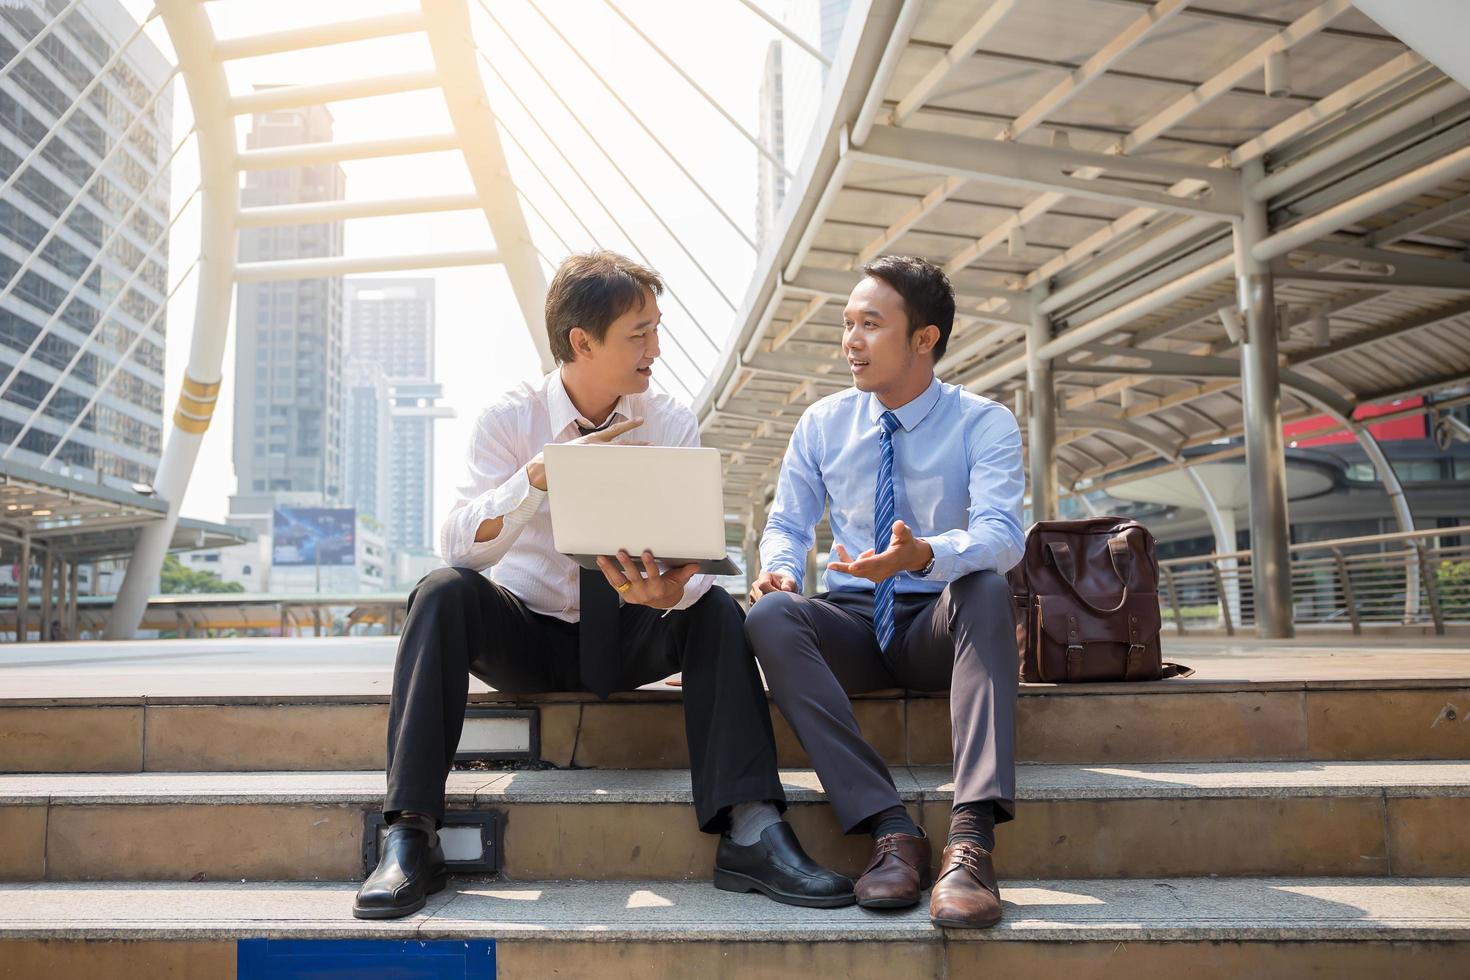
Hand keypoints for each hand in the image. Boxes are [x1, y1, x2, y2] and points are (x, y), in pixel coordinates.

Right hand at [527, 417, 645, 490]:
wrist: (544, 468)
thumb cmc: (562, 458)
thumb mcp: (578, 447)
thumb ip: (592, 447)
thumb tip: (607, 449)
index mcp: (592, 440)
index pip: (614, 430)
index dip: (628, 425)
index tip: (640, 420)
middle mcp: (594, 447)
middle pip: (621, 444)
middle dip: (637, 444)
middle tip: (652, 444)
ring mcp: (592, 458)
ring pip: (616, 456)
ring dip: (630, 457)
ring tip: (644, 458)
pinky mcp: (589, 470)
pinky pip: (607, 472)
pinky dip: (617, 475)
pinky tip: (627, 476)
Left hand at [596, 549, 698, 609]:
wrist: (661, 601)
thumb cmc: (669, 587)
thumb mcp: (679, 580)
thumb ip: (685, 571)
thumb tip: (696, 564)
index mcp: (657, 588)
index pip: (653, 575)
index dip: (649, 564)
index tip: (646, 552)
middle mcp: (644, 593)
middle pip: (634, 578)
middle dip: (627, 565)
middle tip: (621, 553)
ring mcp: (632, 594)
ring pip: (619, 582)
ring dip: (610, 569)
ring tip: (602, 558)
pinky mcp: (624, 594)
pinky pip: (614, 583)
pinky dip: (607, 573)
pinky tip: (601, 562)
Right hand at [748, 569, 797, 604]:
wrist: (781, 588)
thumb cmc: (786, 584)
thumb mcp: (790, 582)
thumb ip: (789, 584)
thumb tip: (786, 589)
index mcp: (764, 576)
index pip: (763, 585)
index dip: (773, 592)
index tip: (781, 596)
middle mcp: (755, 585)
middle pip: (760, 596)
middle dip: (772, 601)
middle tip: (781, 603)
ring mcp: (753, 594)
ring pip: (758, 604)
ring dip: (769, 606)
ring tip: (778, 604)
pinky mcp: (753, 603)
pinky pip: (758, 609)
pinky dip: (766, 611)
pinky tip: (773, 608)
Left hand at [826, 520, 932, 583]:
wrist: (908, 558)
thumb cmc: (906, 544)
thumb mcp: (906, 535)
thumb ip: (902, 531)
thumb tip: (899, 524)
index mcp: (890, 560)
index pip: (875, 563)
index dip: (863, 564)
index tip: (851, 567)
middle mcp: (881, 571)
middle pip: (860, 570)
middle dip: (845, 566)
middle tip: (830, 565)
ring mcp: (875, 576)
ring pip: (855, 569)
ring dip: (846, 557)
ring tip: (841, 546)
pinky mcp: (870, 576)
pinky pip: (854, 569)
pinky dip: (850, 560)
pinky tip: (859, 551)